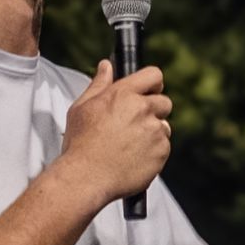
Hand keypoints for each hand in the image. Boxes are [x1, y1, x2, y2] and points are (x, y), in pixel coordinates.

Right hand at [59, 60, 172, 209]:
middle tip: (134, 124)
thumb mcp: (82, 108)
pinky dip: (153, 152)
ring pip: (164, 127)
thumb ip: (99, 84)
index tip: (149, 91)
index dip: (152, 84)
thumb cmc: (80, 143)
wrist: (86, 178)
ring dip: (152, 133)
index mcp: (124, 94)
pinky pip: (163, 147)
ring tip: (129, 146)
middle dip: (153, 110)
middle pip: (164, 102)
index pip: (153, 75)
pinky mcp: (161, 152)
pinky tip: (133, 158)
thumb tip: (106, 66)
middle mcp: (143, 109)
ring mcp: (155, 132)